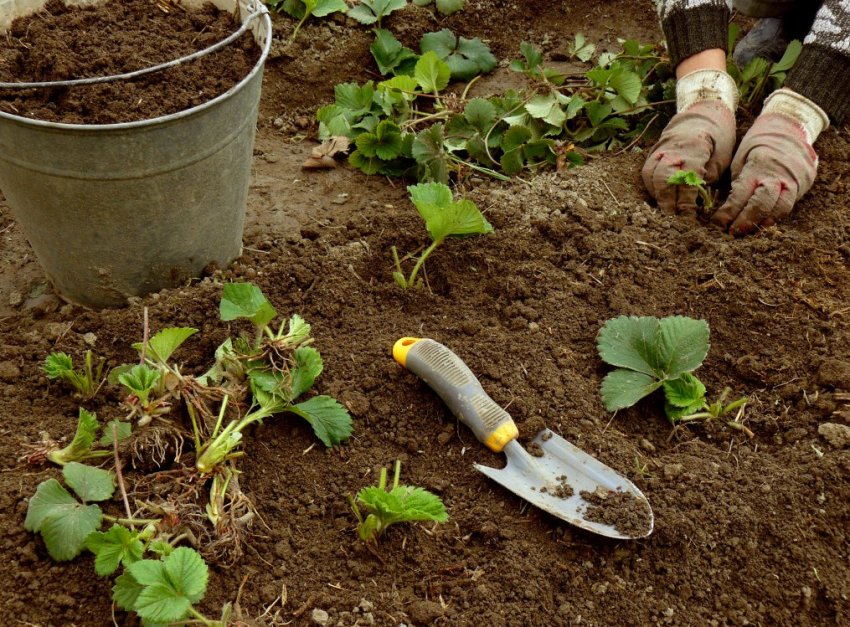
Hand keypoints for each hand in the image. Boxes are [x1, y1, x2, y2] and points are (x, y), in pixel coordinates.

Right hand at [641, 101, 735, 212]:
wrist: (702, 115)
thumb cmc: (717, 139)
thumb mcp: (722, 158)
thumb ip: (707, 179)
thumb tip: (695, 202)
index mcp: (693, 149)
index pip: (685, 181)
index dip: (685, 201)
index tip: (689, 217)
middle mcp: (672, 149)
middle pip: (663, 179)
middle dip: (667, 202)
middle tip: (673, 220)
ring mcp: (660, 150)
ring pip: (651, 177)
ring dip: (657, 196)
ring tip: (665, 211)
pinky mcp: (653, 154)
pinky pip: (647, 174)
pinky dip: (652, 188)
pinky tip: (660, 198)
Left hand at [711, 113, 816, 234]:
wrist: (790, 128)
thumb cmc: (758, 144)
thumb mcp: (741, 157)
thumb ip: (738, 181)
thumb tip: (725, 207)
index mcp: (757, 165)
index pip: (741, 194)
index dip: (729, 212)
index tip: (718, 223)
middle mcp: (778, 174)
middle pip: (762, 204)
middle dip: (746, 221)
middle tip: (732, 233)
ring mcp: (795, 179)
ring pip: (780, 208)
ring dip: (762, 223)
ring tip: (747, 232)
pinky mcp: (805, 183)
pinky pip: (790, 204)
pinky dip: (776, 216)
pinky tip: (763, 223)